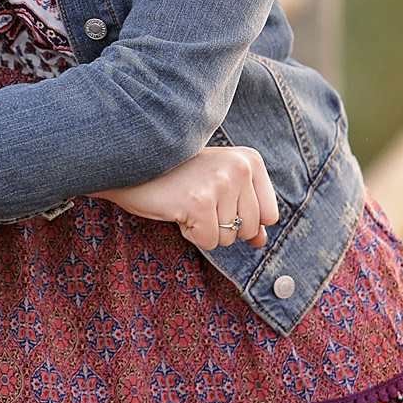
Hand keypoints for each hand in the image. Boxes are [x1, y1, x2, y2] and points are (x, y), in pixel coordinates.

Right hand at [97, 141, 275, 250]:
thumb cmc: (178, 177)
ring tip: (186, 202)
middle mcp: (240, 167)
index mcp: (250, 160)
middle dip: (223, 226)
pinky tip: (177, 210)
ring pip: (229, 239)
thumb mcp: (219, 187)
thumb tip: (262, 242)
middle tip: (198, 200)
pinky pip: (208, 242)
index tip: (217, 198)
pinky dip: (191, 234)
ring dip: (205, 229)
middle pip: (250, 230)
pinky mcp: (199, 202)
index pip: (270, 215)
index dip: (243, 218)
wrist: (132, 164)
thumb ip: (246, 212)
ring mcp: (220, 183)